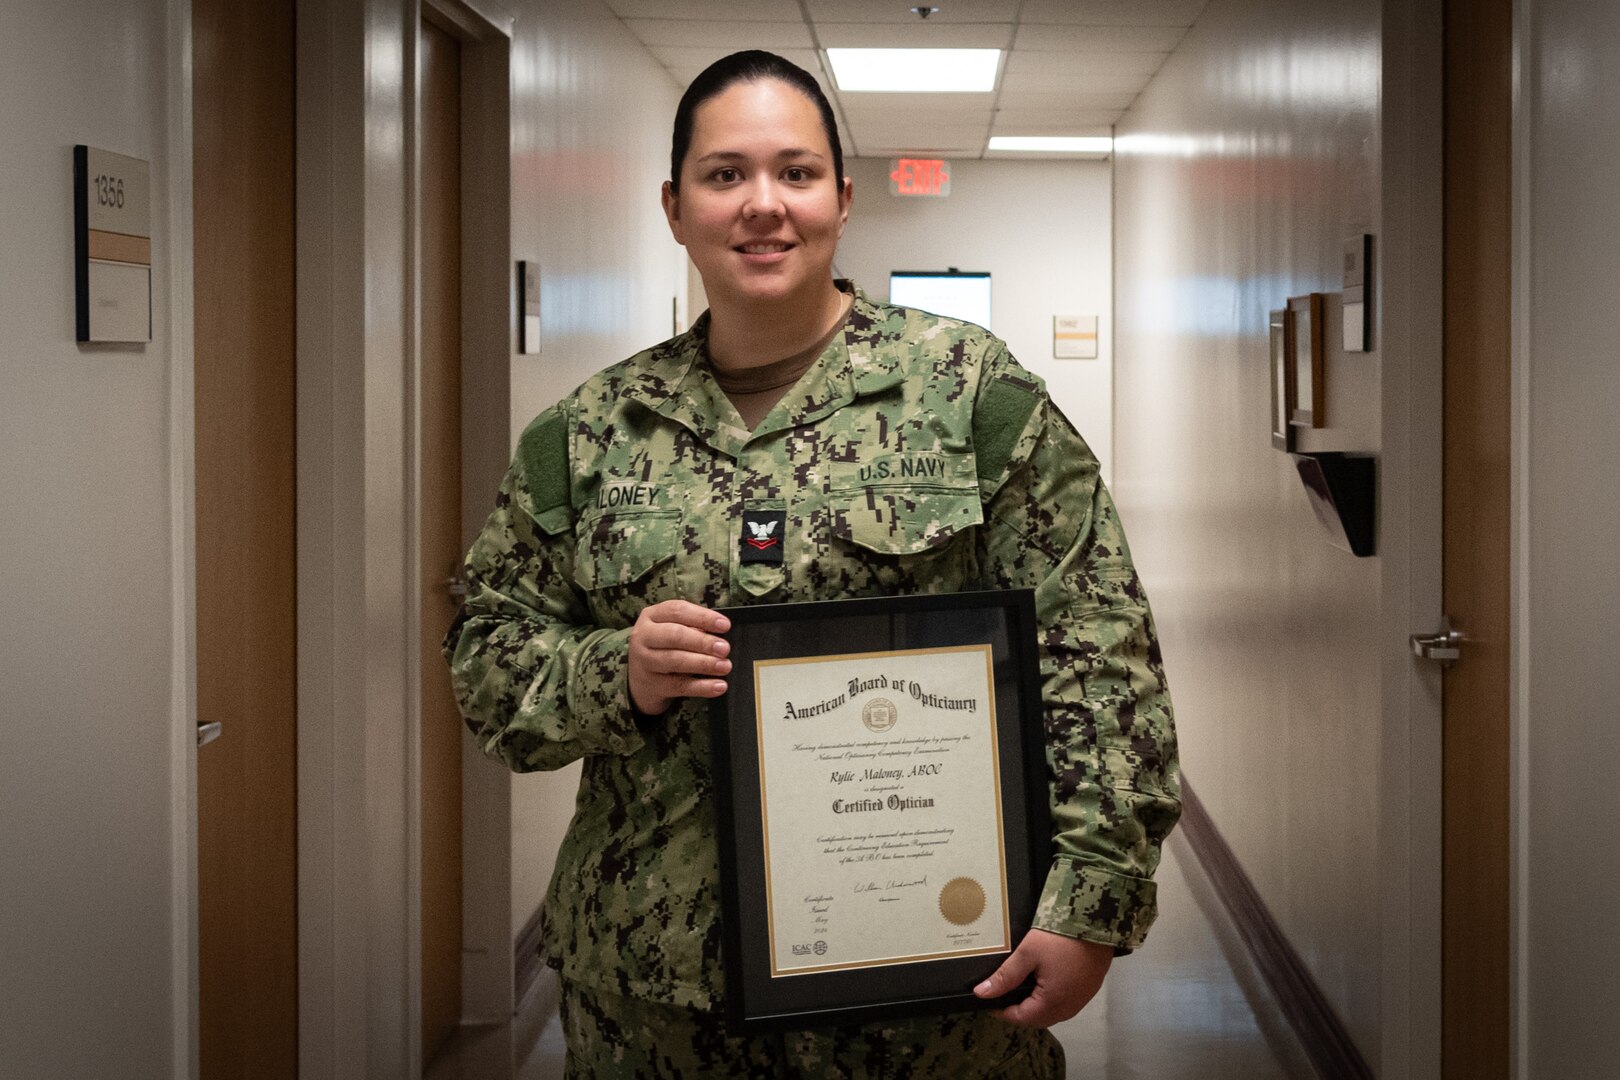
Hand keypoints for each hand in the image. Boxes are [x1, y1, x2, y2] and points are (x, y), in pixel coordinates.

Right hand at [627, 600, 731, 715]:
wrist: (640, 680)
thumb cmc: (664, 647)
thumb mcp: (672, 629)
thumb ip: (693, 627)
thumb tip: (719, 634)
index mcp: (652, 616)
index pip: (677, 611)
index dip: (703, 617)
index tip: (725, 625)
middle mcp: (644, 637)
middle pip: (675, 635)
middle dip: (703, 642)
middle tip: (725, 648)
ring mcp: (646, 662)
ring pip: (676, 661)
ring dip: (704, 663)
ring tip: (725, 666)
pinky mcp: (654, 685)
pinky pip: (680, 686)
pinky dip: (702, 687)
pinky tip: (719, 685)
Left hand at [973, 929, 1112, 1027]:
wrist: (1096, 923)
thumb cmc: (1059, 938)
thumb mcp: (1028, 953)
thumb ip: (1006, 976)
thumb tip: (982, 993)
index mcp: (1052, 1003)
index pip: (1022, 1018)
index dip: (1002, 1012)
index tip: (988, 1000)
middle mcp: (1069, 1007)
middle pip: (1039, 1019)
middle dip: (1019, 1012)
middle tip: (1003, 995)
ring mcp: (1082, 999)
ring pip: (1053, 1013)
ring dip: (1036, 1007)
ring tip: (1020, 989)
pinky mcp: (1089, 988)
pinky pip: (1066, 1003)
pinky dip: (1051, 999)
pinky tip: (1043, 984)